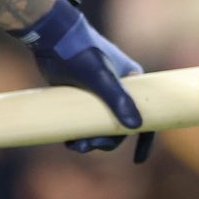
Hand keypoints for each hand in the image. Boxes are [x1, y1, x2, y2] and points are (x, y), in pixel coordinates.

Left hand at [13, 0, 154, 161]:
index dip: (144, 140)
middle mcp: (119, 88)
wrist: (52, 37)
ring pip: (100, 125)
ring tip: (73, 145)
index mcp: (132, 82)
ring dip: (90, 140)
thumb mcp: (101, 77)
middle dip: (106, 141)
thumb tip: (135, 127)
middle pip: (118, 126)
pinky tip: (68, 140)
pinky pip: (85, 120)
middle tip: (88, 145)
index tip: (137, 160)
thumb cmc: (81, 52)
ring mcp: (98, 92)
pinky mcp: (80, 94)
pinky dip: (79, 133)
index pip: (146, 115)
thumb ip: (118, 100)